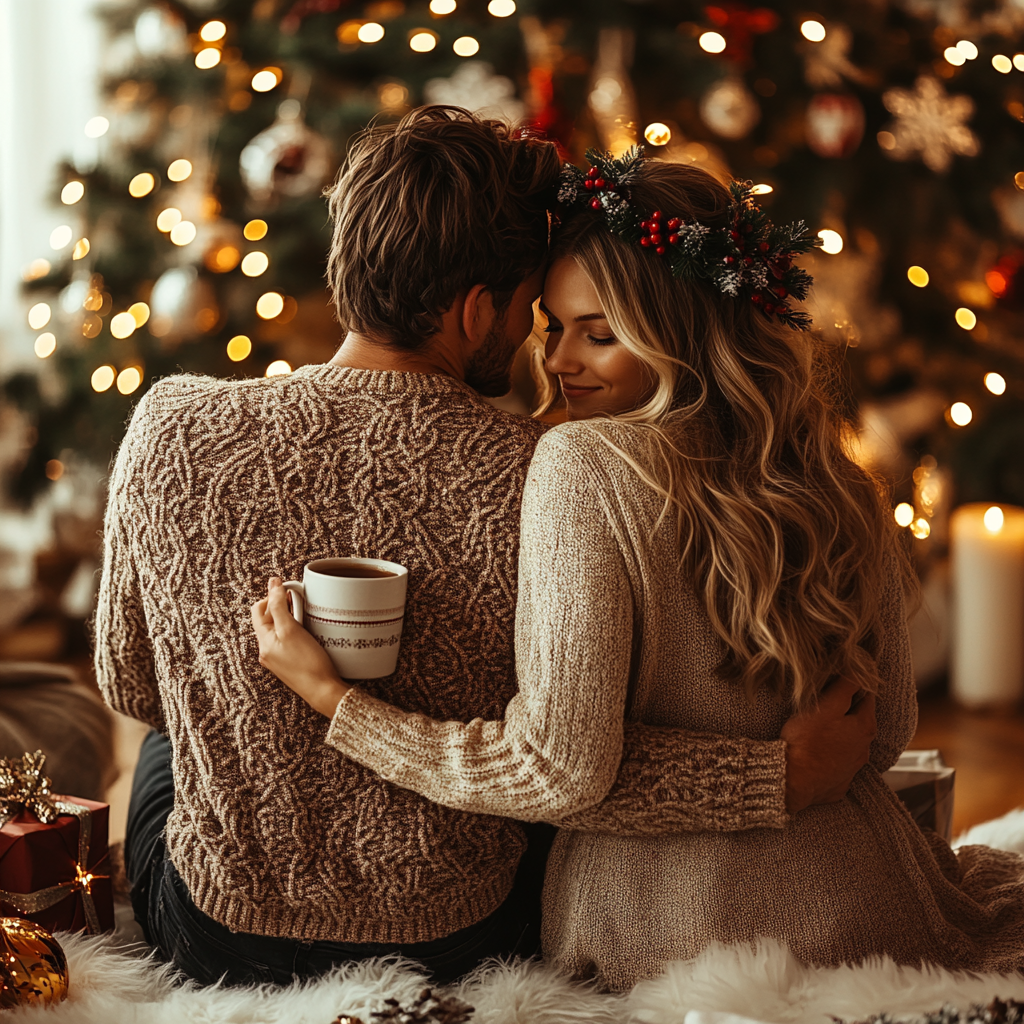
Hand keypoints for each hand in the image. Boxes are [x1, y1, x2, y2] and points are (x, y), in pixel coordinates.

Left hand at [251, 577, 350, 717]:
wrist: (323, 690)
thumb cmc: (307, 663)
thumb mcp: (291, 629)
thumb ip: (278, 606)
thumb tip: (272, 584)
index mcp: (263, 641)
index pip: (258, 610)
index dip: (271, 596)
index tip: (289, 590)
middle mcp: (267, 650)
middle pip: (267, 619)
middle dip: (281, 606)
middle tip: (299, 601)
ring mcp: (278, 657)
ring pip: (278, 629)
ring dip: (290, 618)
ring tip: (305, 615)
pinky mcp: (290, 662)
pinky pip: (287, 640)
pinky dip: (295, 630)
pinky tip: (308, 631)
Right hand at [780, 676, 877, 814]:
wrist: (790, 780)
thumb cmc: (806, 740)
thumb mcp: (827, 705)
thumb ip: (846, 686)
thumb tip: (860, 671)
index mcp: (864, 728)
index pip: (868, 698)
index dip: (855, 686)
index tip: (841, 680)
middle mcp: (864, 750)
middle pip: (859, 722)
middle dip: (847, 711)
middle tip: (826, 702)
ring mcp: (852, 770)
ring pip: (850, 745)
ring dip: (839, 735)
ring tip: (819, 728)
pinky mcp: (838, 784)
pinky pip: (837, 765)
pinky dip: (830, 757)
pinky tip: (816, 753)